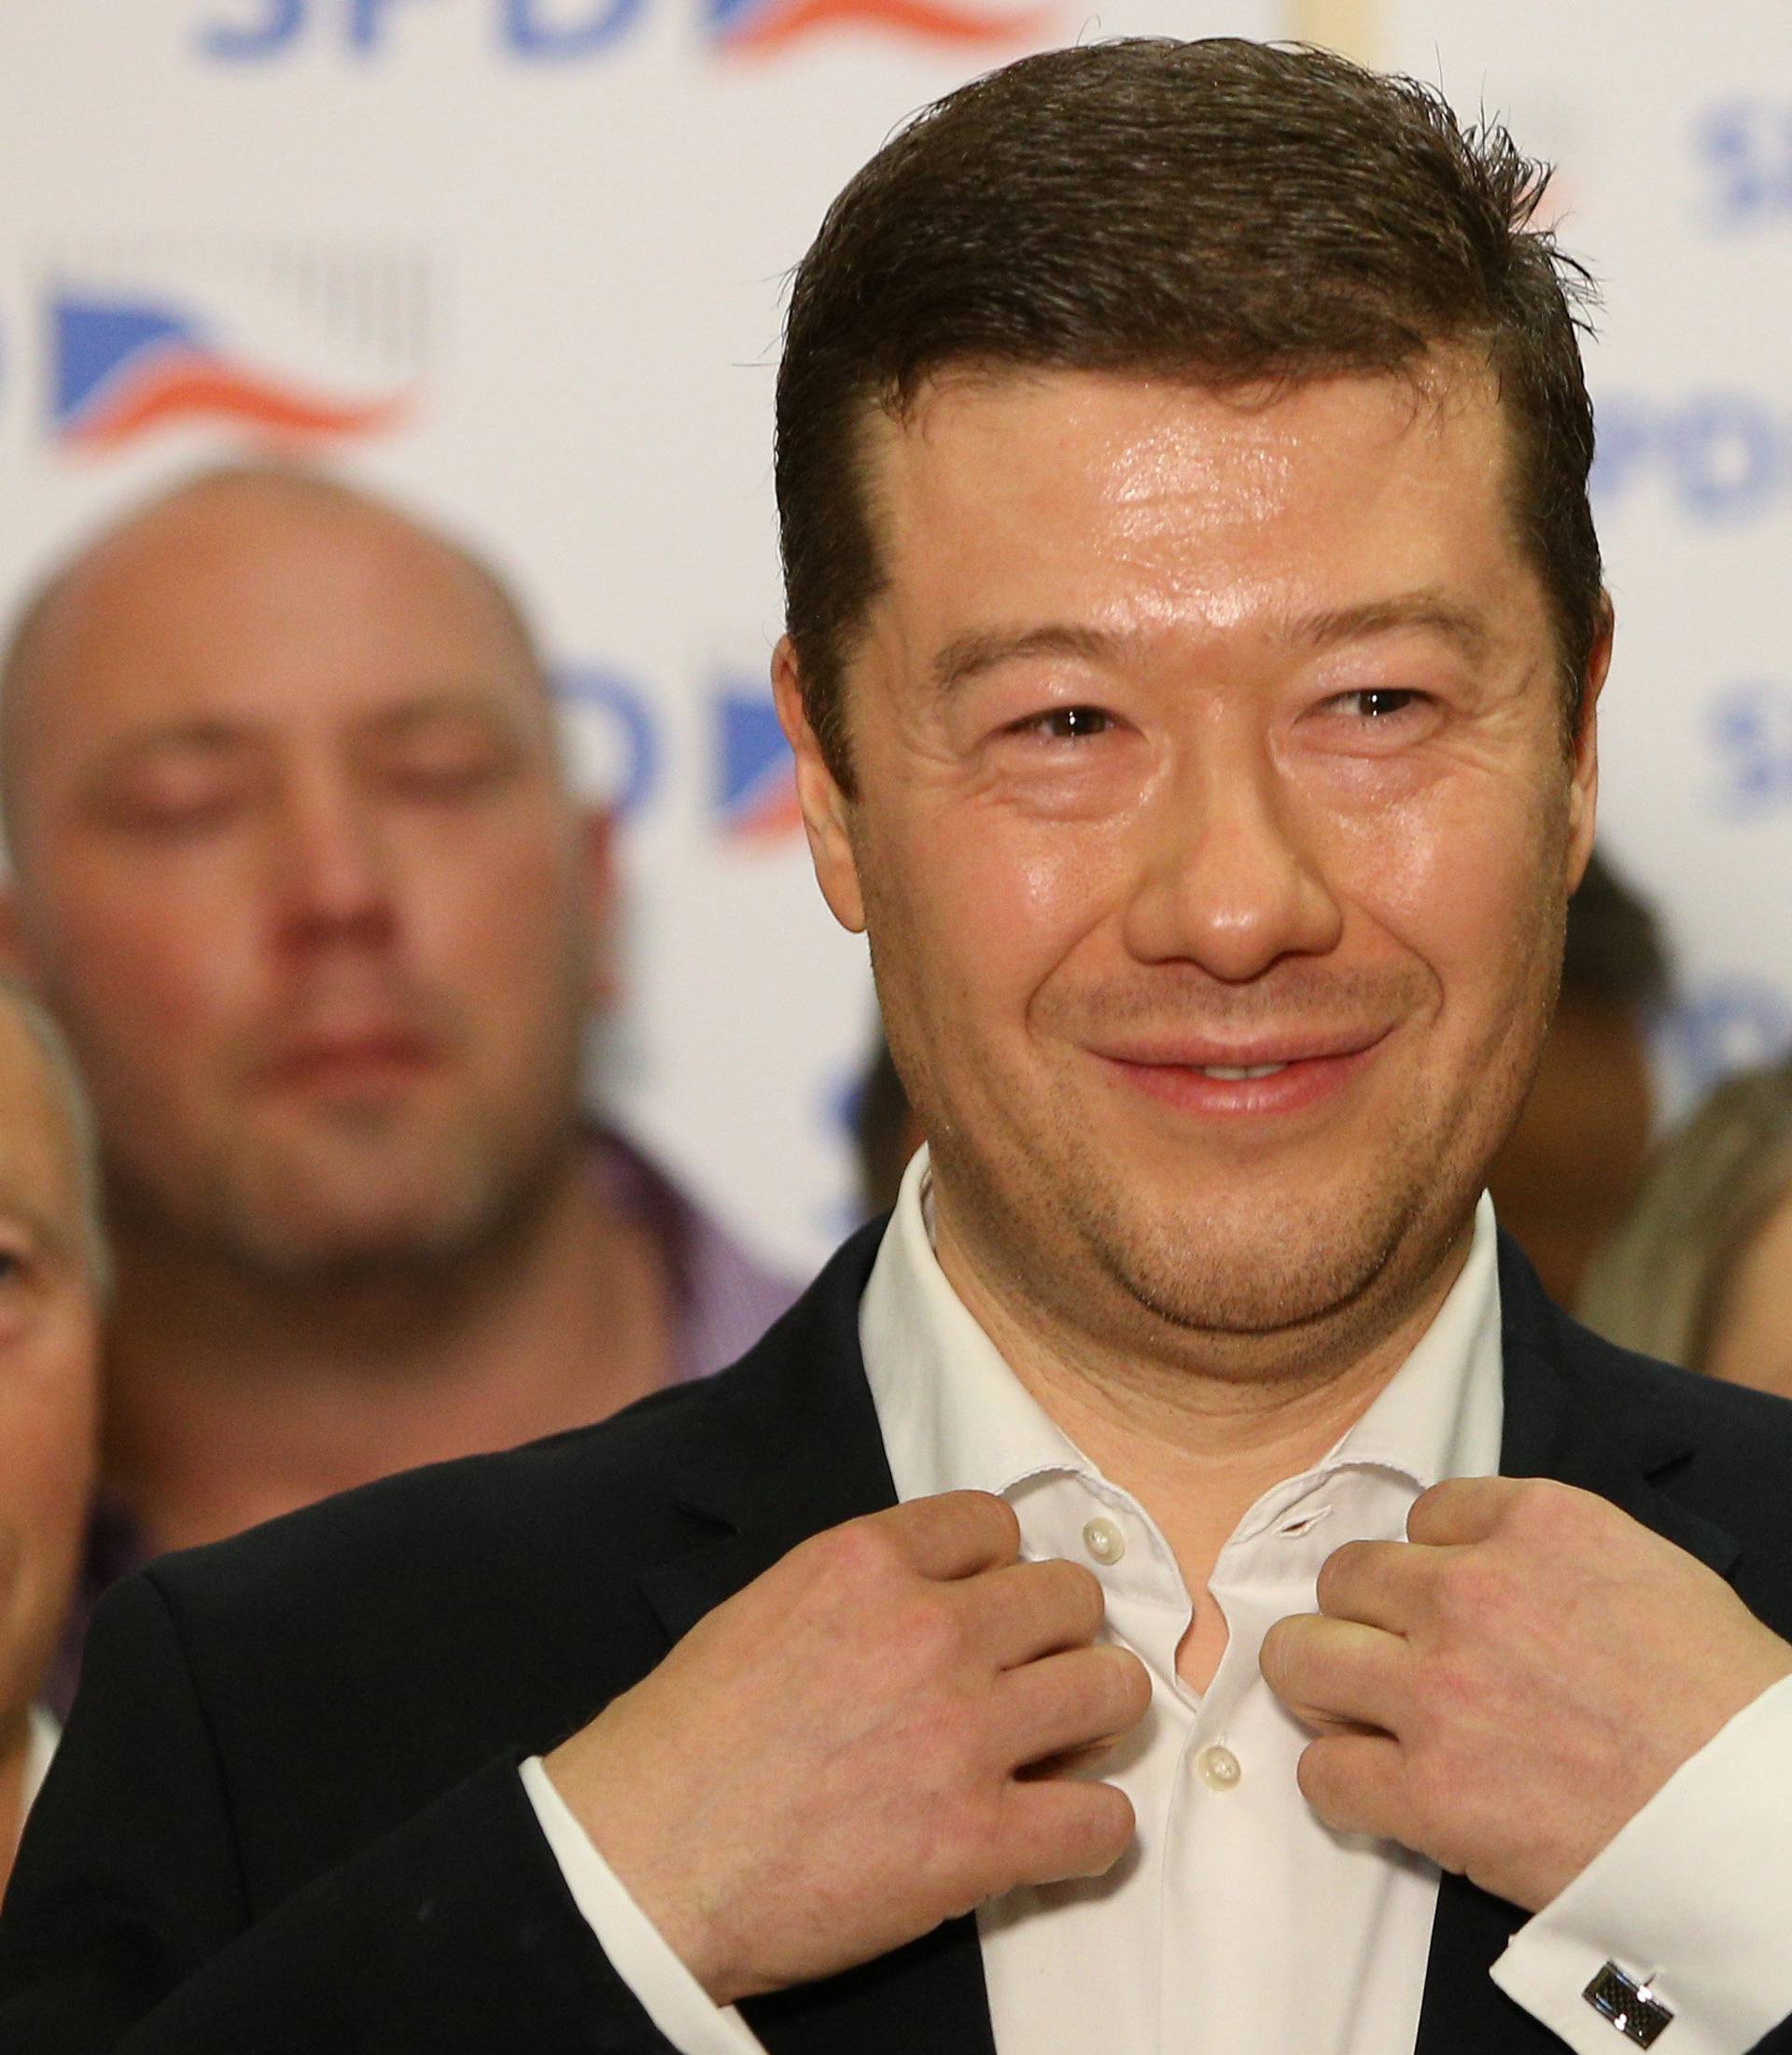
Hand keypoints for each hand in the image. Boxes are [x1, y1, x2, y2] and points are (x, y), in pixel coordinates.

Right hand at [545, 1490, 1149, 2004]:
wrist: (639, 1862)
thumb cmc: (685, 1744)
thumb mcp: (766, 1609)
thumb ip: (861, 1588)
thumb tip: (941, 1593)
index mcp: (865, 1563)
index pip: (994, 1523)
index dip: (997, 1570)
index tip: (989, 1608)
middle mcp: (928, 1631)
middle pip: (1070, 1598)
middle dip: (1060, 1636)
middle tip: (1033, 1678)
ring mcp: (961, 1735)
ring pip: (1111, 1691)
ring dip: (1095, 1718)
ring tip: (1062, 1746)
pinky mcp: (976, 1842)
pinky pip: (1102, 1819)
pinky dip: (1089, 1827)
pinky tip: (1053, 1830)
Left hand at [1259, 1476, 1791, 1909]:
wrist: (1760, 1822)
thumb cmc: (1728, 1707)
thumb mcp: (1644, 1571)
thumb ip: (1546, 1554)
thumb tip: (1480, 1565)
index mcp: (1534, 1526)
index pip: (1426, 1515)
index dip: (1433, 1565)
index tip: (1450, 1605)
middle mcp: (1470, 1592)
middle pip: (1345, 1577)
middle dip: (1362, 1617)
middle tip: (1391, 1659)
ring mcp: (1439, 1692)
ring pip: (1302, 1658)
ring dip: (1324, 1685)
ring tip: (1359, 1714)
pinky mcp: (1429, 1792)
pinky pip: (1324, 1773)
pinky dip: (1343, 1785)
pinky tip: (1382, 1793)